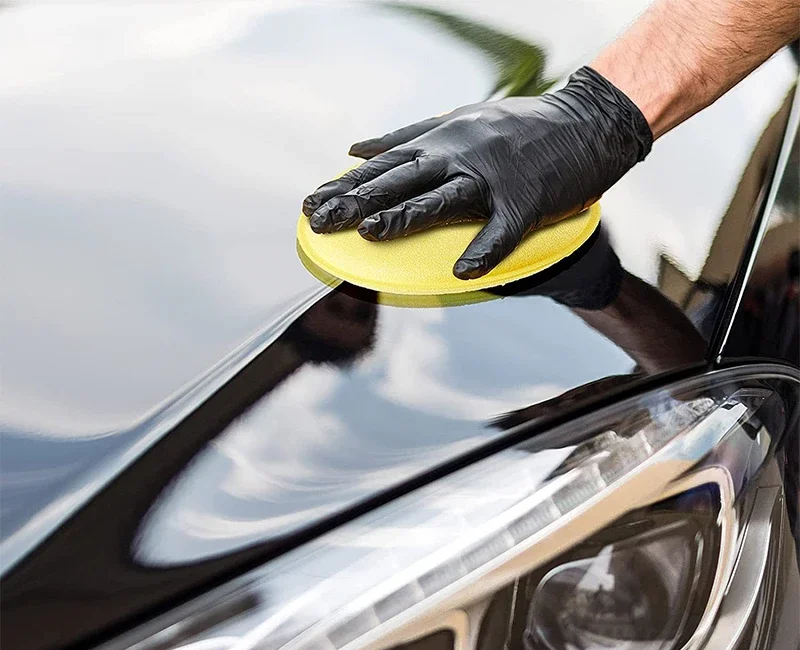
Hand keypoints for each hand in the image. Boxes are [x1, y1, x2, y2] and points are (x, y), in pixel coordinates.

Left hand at [302, 67, 651, 279]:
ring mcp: (493, 177)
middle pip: (401, 180)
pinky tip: (465, 271)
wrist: (585, 121)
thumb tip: (355, 149)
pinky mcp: (526, 200)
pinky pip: (503, 230)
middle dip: (358, 201)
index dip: (346, 186)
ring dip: (407, 215)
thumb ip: (405, 137)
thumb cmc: (517, 127)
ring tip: (372, 233)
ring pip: (444, 197)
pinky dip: (486, 249)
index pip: (383, 165)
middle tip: (320, 222)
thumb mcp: (456, 122)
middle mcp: (460, 155)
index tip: (311, 204)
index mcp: (441, 140)